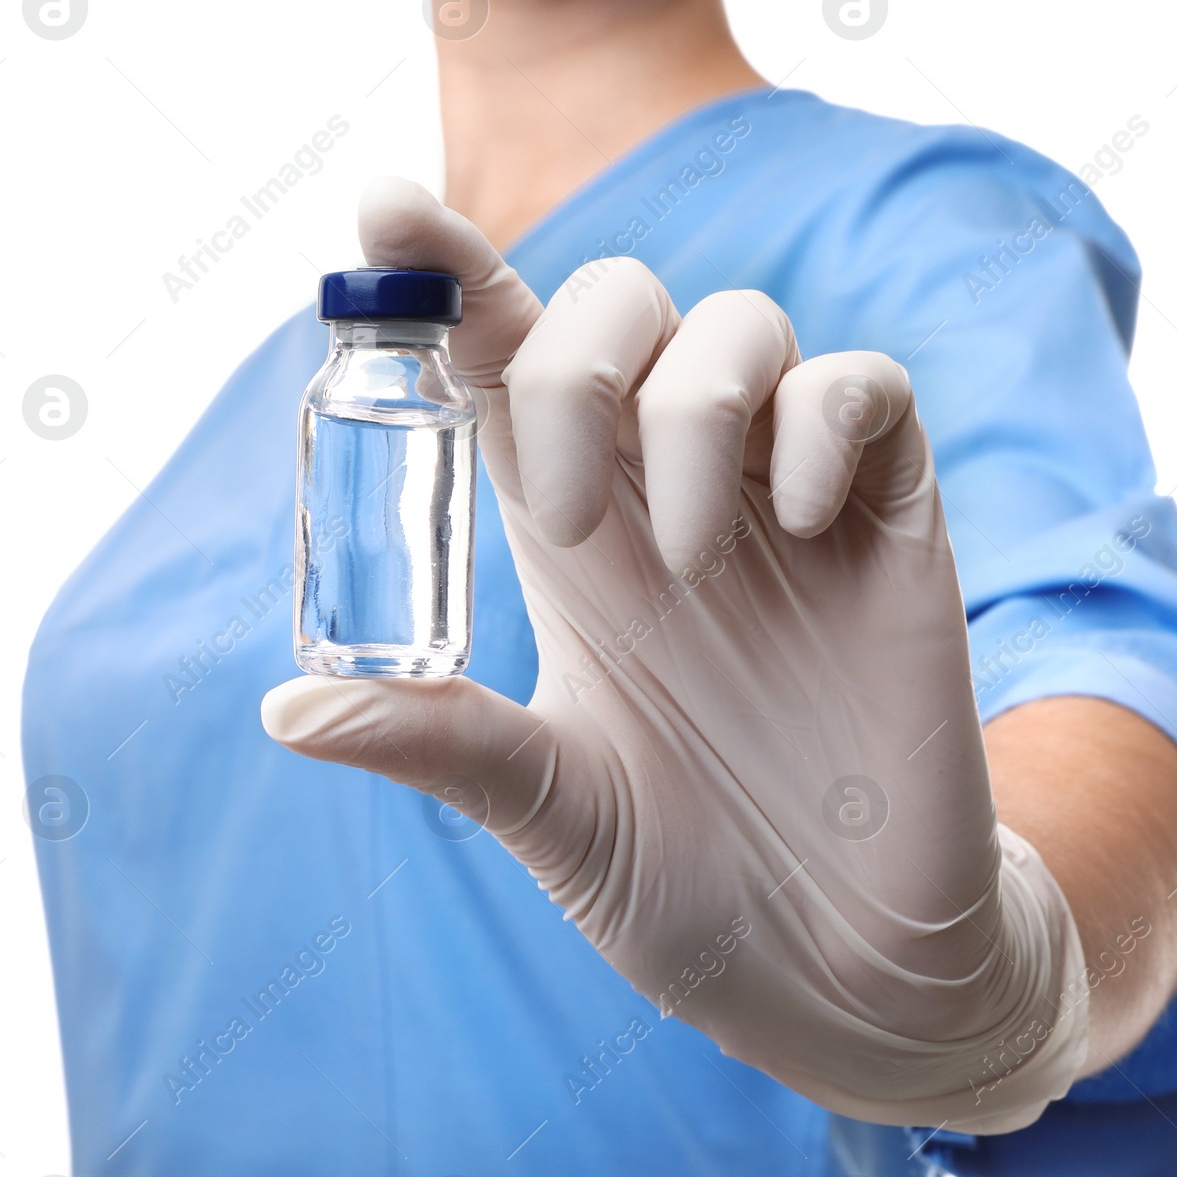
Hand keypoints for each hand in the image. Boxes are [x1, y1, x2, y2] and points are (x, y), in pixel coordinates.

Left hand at [262, 178, 1086, 1129]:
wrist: (844, 967)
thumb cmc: (690, 884)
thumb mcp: (548, 809)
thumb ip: (441, 741)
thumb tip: (282, 710)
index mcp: (576, 541)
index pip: (507, 365)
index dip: (448, 274)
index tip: (380, 209)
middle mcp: (674, 495)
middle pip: (618, 301)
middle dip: (573, 359)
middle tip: (567, 515)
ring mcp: (789, 502)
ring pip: (743, 323)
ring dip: (695, 411)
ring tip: (692, 565)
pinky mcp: (893, 526)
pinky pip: (864, 388)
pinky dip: (820, 420)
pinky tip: (794, 525)